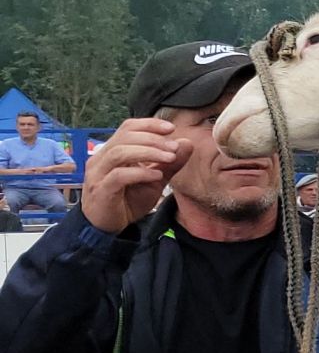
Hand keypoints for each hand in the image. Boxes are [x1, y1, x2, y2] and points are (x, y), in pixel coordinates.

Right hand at [79, 118, 189, 234]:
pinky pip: (119, 175)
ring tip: (169, 158)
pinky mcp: (100, 190)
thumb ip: (169, 163)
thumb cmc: (128, 201)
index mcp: (112, 151)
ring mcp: (98, 173)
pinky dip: (140, 173)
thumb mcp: (155, 180)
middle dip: (153, 139)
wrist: (108, 227)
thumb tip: (186, 143)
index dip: (149, 125)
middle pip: (124, 137)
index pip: (127, 127)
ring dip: (148, 152)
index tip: (171, 128)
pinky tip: (157, 176)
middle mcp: (101, 158)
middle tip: (174, 147)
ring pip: (120, 153)